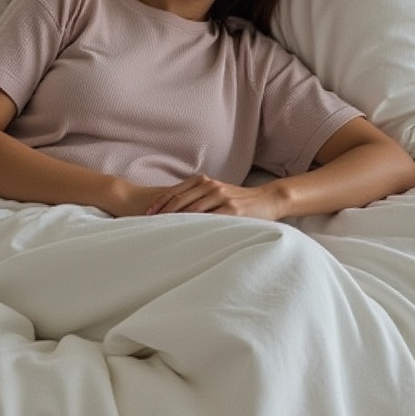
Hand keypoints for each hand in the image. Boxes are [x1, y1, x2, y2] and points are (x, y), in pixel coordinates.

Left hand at [143, 175, 280, 219]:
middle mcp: (211, 186)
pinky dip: (196, 226)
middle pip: (180, 199)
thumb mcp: (219, 193)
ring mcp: (222, 197)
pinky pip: (210, 218)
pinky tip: (187, 234)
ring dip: (175, 220)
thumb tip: (178, 210)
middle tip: (148, 223)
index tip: (147, 213)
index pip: (176, 191)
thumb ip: (200, 197)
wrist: (268, 199)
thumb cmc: (240, 200)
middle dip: (162, 211)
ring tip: (162, 230)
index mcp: (205, 181)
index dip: (160, 202)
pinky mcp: (232, 210)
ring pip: (192, 209)